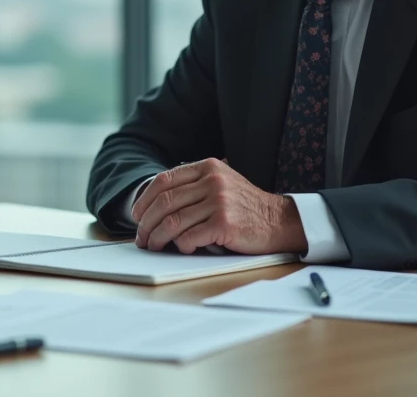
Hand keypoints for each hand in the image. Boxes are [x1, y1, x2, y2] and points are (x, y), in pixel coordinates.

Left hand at [131, 158, 306, 254]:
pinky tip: (182, 248)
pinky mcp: (225, 223)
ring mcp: (219, 201)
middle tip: (141, 237)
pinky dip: (181, 245)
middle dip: (146, 222)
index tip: (137, 215)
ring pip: (173, 221)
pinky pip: (190, 237)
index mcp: (207, 167)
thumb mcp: (221, 183)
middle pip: (165, 202)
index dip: (144, 199)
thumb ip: (194, 186)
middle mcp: (212, 181)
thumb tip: (155, 206)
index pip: (164, 181)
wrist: (280, 221)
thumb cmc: (246, 207)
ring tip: (154, 246)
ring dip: (158, 237)